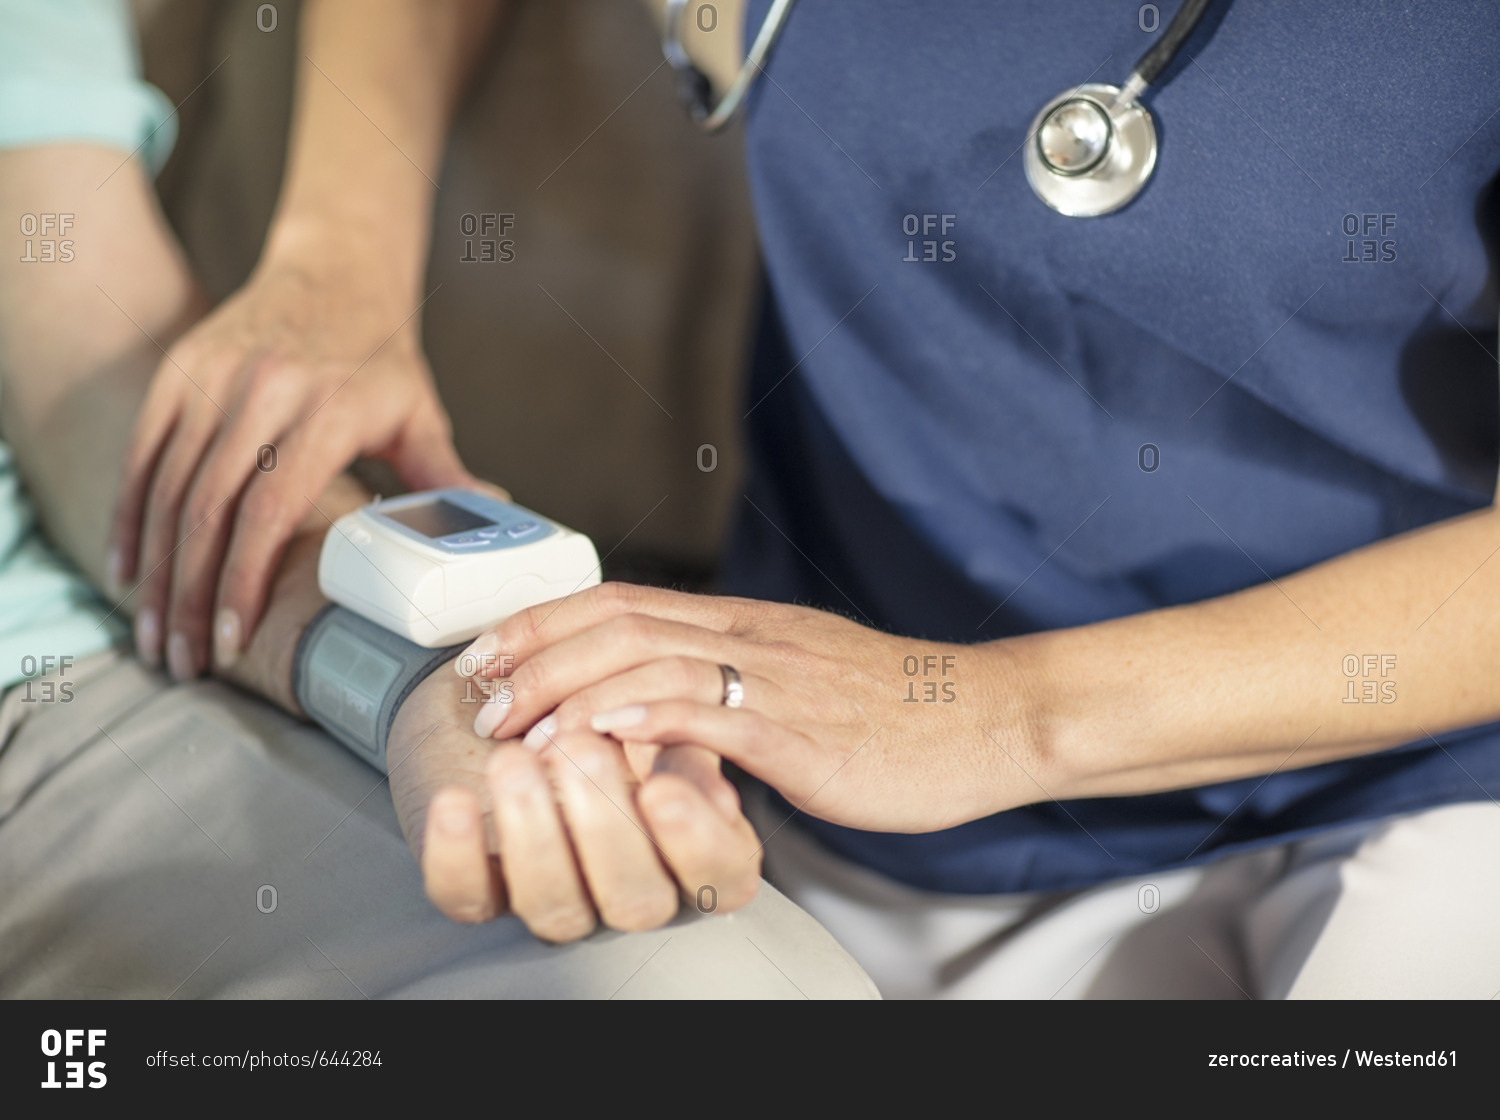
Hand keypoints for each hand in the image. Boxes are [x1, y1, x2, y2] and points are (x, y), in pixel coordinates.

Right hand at [108, 234, 474, 681]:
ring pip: (169, 489)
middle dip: (191, 595)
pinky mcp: (180, 369)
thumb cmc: (383, 358)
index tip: (234, 641)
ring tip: (155, 637)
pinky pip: (144, 453)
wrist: (336, 269)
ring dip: (155, 571)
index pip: (272, 509)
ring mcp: (214, 376)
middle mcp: (264, 390)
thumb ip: (445, 474)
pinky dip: (130, 515)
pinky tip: (128, 570)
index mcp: (329, 409)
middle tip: (184, 662)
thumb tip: (496, 519)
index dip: (245, 580)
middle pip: (211, 510)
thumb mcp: (420, 413)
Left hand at [387, 664, 762, 941]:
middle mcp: (629, 884)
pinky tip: (455, 802)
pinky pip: (468, 897)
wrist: (499, 699)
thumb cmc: (590, 706)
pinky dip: (457, 852)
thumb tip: (684, 745)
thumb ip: (680, 734)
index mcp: (689, 848)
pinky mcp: (484, 891)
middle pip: (637, 897)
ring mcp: (557, 893)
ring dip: (533, 830)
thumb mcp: (654, 712)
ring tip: (513, 759)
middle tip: (579, 747)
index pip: (719, 872)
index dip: (697, 840)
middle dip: (605, 825)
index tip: (663, 790)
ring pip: (556, 905)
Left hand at [460, 583, 1036, 832]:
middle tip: (480, 695)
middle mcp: (750, 637)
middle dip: (536, 652)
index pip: (622, 601)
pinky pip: (710, 712)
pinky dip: (643, 716)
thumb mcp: (798, 682)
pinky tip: (595, 734)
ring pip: (650, 657)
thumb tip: (662, 705)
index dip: (544, 620)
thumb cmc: (897, 709)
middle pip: (619, 621)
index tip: (489, 652)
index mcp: (744, 625)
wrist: (988, 718)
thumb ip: (731, 684)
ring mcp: (776, 679)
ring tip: (515, 724)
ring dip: (569, 687)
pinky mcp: (801, 731)